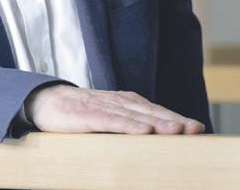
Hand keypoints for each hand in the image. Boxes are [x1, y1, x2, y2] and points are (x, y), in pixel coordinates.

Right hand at [25, 84, 204, 134]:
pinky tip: (143, 131)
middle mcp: (114, 101)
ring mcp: (100, 107)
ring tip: (177, 131)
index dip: (174, 117)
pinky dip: (128, 125)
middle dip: (173, 120)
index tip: (197, 127)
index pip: (153, 110)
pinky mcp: (84, 115)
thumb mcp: (104, 116)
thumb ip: (125, 123)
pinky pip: (110, 121)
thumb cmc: (76, 113)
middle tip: (195, 129)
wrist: (42, 100)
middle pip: (148, 111)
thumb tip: (152, 138)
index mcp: (121, 102)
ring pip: (133, 115)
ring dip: (157, 122)